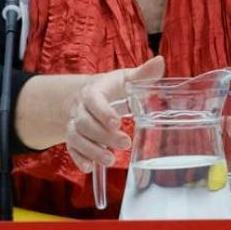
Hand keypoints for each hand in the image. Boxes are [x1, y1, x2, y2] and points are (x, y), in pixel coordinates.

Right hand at [63, 56, 162, 174]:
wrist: (86, 96)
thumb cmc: (112, 88)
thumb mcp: (126, 78)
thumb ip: (142, 73)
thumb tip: (159, 61)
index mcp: (93, 92)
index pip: (93, 100)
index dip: (103, 112)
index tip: (117, 122)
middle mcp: (79, 109)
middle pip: (84, 123)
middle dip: (103, 135)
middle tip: (125, 143)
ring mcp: (74, 124)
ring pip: (75, 138)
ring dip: (91, 150)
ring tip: (111, 160)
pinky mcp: (73, 138)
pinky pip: (71, 149)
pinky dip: (79, 159)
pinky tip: (89, 168)